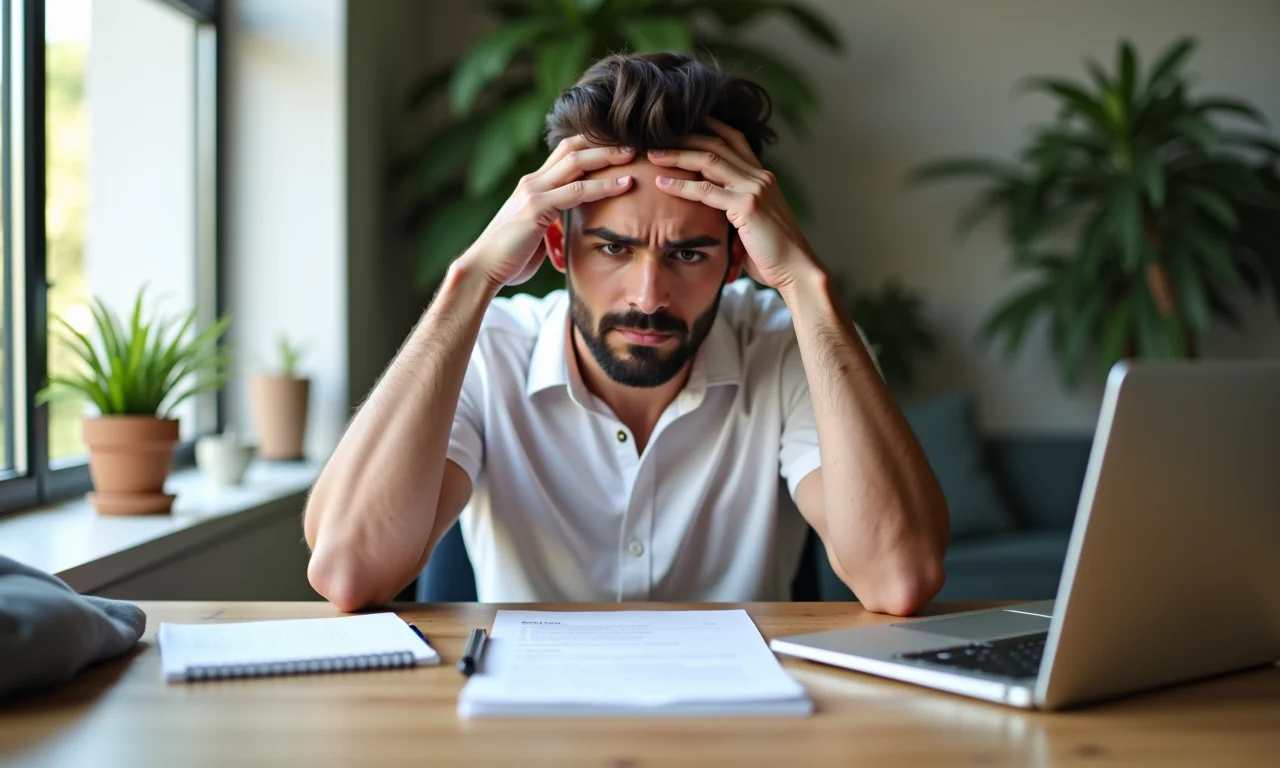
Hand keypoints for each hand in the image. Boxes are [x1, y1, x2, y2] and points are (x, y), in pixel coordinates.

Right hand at [459, 137, 634, 287]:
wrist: (483, 268)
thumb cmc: (510, 257)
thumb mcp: (536, 233)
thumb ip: (552, 222)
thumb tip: (568, 226)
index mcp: (533, 185)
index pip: (564, 154)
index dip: (591, 146)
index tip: (618, 147)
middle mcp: (532, 181)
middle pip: (572, 148)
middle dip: (603, 143)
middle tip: (632, 143)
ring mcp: (533, 191)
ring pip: (576, 162)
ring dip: (607, 156)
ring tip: (633, 155)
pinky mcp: (536, 207)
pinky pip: (577, 191)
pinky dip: (604, 186)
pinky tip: (624, 185)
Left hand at [647, 117, 819, 290]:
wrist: (796, 268)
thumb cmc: (772, 253)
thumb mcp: (751, 223)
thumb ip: (733, 209)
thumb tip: (711, 210)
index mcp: (762, 177)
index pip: (735, 140)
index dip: (710, 127)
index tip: (683, 123)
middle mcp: (759, 176)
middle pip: (717, 145)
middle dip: (685, 139)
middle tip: (656, 138)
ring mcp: (754, 189)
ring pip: (709, 161)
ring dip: (678, 156)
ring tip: (653, 155)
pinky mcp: (747, 206)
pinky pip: (706, 191)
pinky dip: (681, 185)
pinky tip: (662, 183)